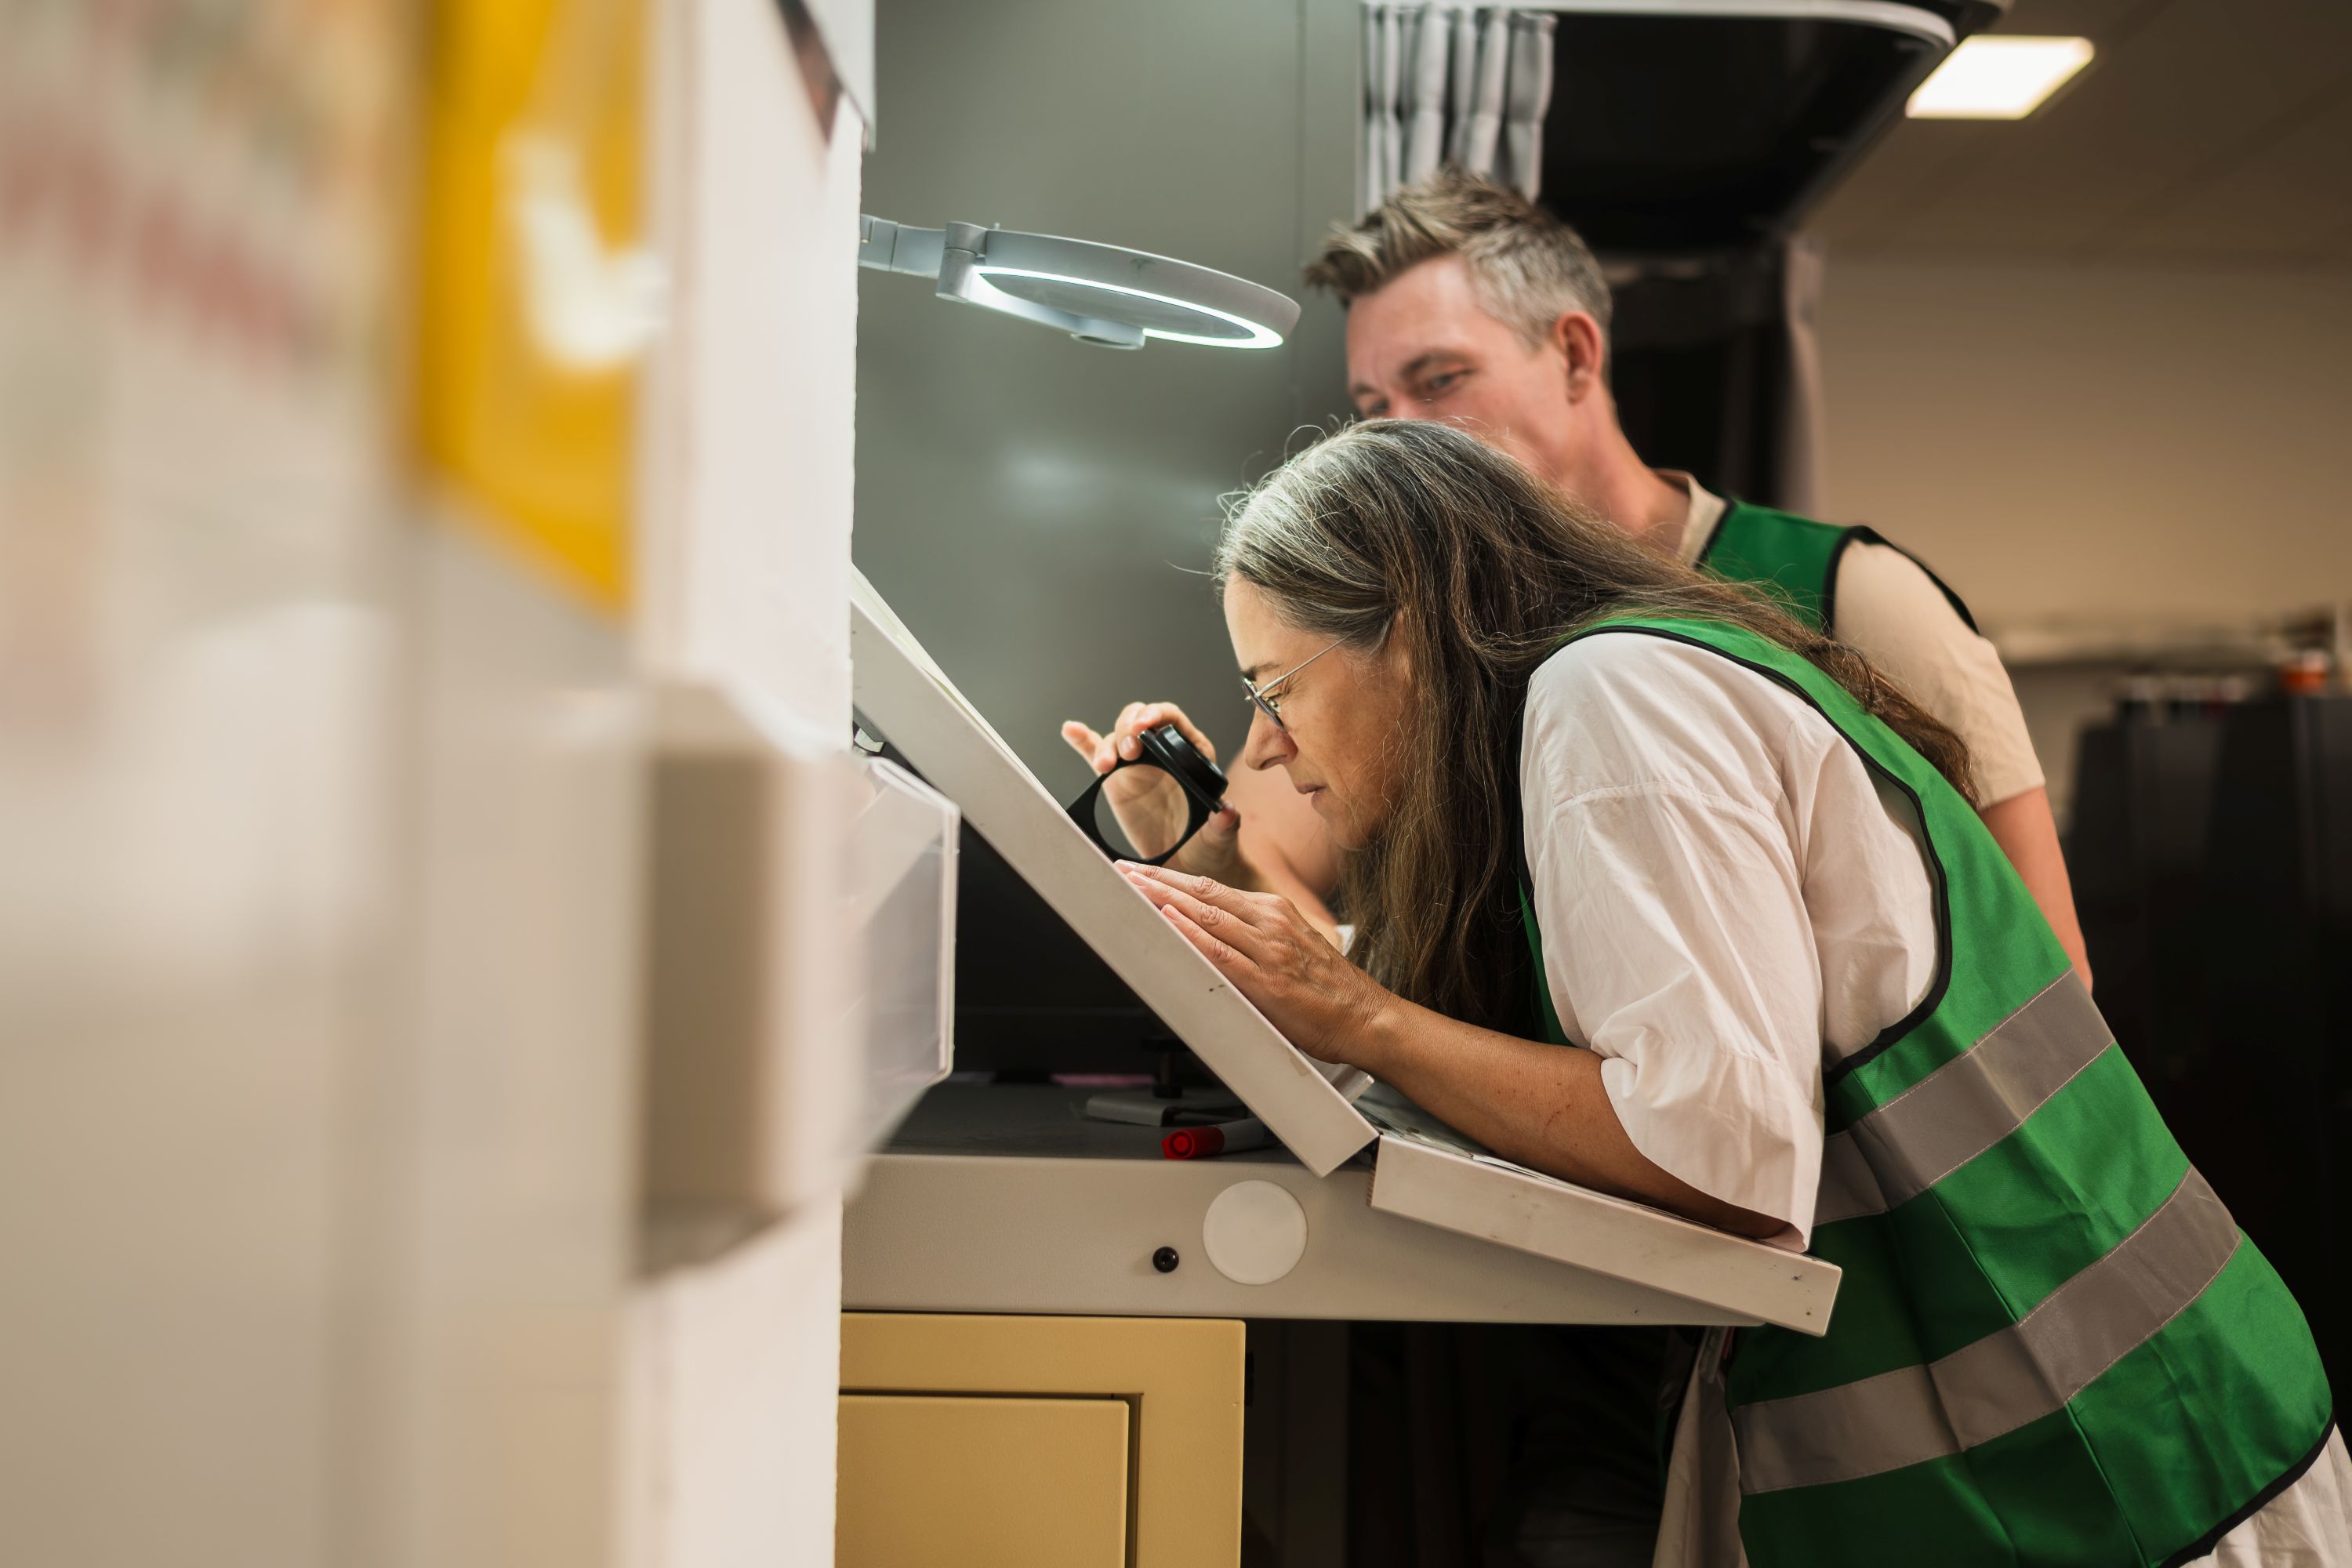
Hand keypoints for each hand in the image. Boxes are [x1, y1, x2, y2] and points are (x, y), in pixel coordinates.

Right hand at [1060, 701, 1248, 881]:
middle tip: (1129, 752)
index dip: (1157, 715)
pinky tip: (1070, 730)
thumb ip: (1224, 825)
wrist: (1187, 868)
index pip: (1172, 721)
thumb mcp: (1219, 838)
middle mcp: (1163, 753)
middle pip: (1140, 721)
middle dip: (1129, 727)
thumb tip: (1227, 812)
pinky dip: (1083, 742)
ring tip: (1104, 765)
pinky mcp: (1116, 781)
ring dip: (1107, 745)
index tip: (1145, 726)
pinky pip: (1097, 755)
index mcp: (1193, 754)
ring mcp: (1137, 765)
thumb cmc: (1209, 847)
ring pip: (1117, 738)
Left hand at [1117, 862, 1393, 1066]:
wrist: (1367, 1018)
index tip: (1142, 872)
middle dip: (1158, 881)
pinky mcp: (1266, 980)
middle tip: (1123, 871)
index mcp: (1274, 912)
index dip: (1172, 879)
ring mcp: (1268, 949)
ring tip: (1132, 890)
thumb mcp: (1292, 950)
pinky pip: (1220, 952)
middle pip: (1202, 893)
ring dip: (1164, 900)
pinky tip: (1168, 923)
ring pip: (1206, 915)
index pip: (1212, 888)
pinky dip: (1191, 934)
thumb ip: (1253, 942)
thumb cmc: (1330, 991)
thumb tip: (1211, 939)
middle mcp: (1270, 922)